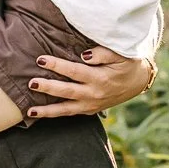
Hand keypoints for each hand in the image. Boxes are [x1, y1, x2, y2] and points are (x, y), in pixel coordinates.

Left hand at [24, 47, 155, 119]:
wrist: (139, 80)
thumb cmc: (128, 62)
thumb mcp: (120, 54)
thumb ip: (102, 53)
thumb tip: (84, 55)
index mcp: (101, 79)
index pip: (74, 71)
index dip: (57, 66)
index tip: (41, 59)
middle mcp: (95, 94)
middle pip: (67, 92)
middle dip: (48, 88)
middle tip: (31, 83)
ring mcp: (92, 105)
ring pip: (66, 110)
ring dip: (47, 111)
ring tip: (29, 111)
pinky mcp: (90, 110)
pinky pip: (70, 113)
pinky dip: (55, 114)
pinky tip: (39, 114)